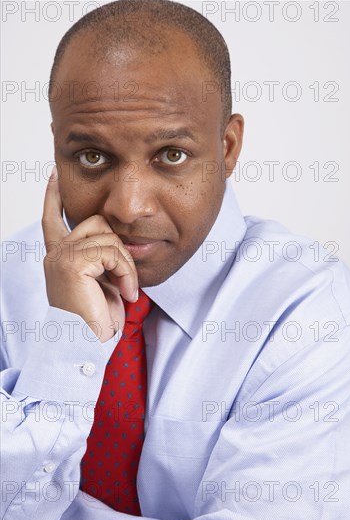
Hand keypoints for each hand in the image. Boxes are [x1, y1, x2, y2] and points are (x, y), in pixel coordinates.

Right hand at [42, 167, 137, 341]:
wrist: (86, 344)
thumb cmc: (96, 319)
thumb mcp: (101, 282)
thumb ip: (101, 258)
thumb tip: (118, 240)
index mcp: (60, 256)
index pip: (53, 218)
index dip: (53, 196)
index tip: (54, 175)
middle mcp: (56, 253)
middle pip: (97, 221)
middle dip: (119, 247)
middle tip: (125, 277)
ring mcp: (62, 256)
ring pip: (110, 237)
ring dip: (126, 265)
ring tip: (127, 290)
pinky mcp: (72, 263)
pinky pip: (113, 252)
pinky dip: (127, 272)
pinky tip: (127, 293)